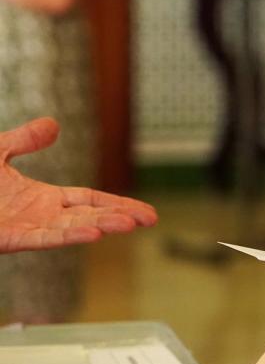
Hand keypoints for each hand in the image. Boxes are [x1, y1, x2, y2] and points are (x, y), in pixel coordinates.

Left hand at [0, 118, 156, 253]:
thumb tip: (53, 124)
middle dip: (120, 216)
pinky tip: (94, 234)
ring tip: (129, 224)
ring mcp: (27, 228)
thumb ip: (24, 140)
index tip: (144, 211)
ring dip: (101, 226)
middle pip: (90, 215)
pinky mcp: (10, 239)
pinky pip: (45, 238)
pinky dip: (69, 237)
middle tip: (151, 219)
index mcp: (42, 198)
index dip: (117, 204)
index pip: (90, 201)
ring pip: (73, 228)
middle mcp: (41, 215)